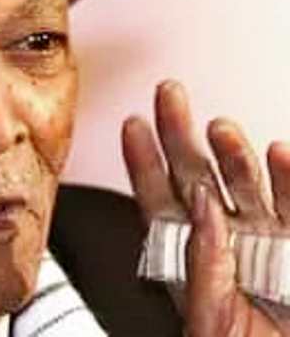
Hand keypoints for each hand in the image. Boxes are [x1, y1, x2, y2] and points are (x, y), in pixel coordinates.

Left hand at [122, 80, 289, 336]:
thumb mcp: (208, 319)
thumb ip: (202, 262)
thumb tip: (202, 205)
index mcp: (190, 253)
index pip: (159, 199)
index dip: (144, 162)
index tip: (132, 125)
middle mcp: (224, 236)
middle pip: (195, 175)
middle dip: (180, 134)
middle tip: (168, 93)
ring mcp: (265, 236)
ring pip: (244, 181)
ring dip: (233, 152)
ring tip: (220, 128)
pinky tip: (282, 152)